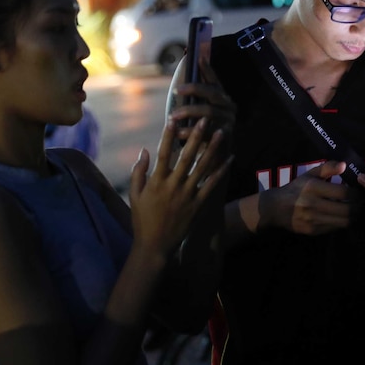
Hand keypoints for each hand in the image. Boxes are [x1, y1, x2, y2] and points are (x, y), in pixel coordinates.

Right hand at [128, 117, 230, 254]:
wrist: (155, 246)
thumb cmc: (142, 220)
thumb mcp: (134, 195)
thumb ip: (138, 172)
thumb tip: (144, 150)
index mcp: (156, 182)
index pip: (163, 153)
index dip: (167, 135)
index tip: (172, 119)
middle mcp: (173, 186)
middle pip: (187, 156)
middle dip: (196, 136)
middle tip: (204, 119)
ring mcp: (187, 195)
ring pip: (202, 167)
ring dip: (213, 149)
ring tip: (221, 133)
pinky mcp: (198, 205)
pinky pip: (212, 185)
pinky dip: (221, 171)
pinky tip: (230, 159)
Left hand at [172, 62, 235, 151]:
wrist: (217, 155)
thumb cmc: (204, 129)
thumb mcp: (201, 111)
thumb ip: (196, 97)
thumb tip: (184, 77)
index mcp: (223, 98)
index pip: (214, 80)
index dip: (207, 69)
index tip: (198, 57)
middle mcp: (229, 106)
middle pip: (212, 93)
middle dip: (194, 89)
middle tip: (177, 90)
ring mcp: (229, 120)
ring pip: (208, 112)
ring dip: (189, 112)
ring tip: (172, 116)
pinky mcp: (225, 135)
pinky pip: (206, 131)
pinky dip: (190, 132)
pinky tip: (178, 133)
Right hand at [261, 160, 355, 235]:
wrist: (276, 208)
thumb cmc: (296, 189)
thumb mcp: (309, 174)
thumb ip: (328, 168)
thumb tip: (344, 165)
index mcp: (313, 188)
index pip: (344, 193)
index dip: (356, 193)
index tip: (359, 191)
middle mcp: (313, 205)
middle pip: (347, 210)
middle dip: (358, 206)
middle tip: (362, 202)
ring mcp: (312, 220)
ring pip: (343, 222)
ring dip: (353, 216)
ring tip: (355, 210)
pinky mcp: (312, 231)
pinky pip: (334, 228)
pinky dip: (342, 223)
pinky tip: (343, 216)